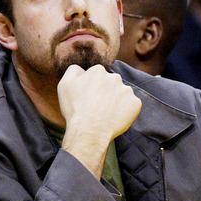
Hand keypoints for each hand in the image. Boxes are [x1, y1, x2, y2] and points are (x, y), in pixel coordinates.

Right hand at [58, 64, 141, 178]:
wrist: (89, 131)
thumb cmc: (75, 109)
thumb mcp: (64, 85)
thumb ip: (73, 71)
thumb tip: (82, 69)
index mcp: (98, 71)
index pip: (97, 75)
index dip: (92, 86)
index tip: (88, 97)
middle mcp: (114, 77)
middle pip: (111, 83)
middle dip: (106, 91)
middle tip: (97, 106)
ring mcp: (127, 90)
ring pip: (122, 93)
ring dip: (116, 100)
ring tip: (106, 114)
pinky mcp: (135, 104)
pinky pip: (131, 105)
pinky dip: (125, 111)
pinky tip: (115, 118)